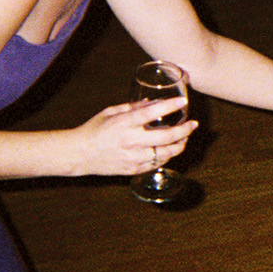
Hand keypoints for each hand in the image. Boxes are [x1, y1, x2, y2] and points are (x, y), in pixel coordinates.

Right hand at [75, 97, 195, 176]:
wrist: (79, 154)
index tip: (183, 101)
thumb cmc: (94, 129)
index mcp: (124, 124)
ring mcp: (133, 158)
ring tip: (185, 138)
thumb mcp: (110, 112)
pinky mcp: (133, 170)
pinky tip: (170, 150)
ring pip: (165, 154)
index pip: (151, 113)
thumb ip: (132, 108)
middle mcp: (130, 142)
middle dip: (184, 131)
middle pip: (165, 138)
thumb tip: (152, 102)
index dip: (169, 106)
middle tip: (193, 124)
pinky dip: (165, 156)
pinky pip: (156, 164)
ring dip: (179, 146)